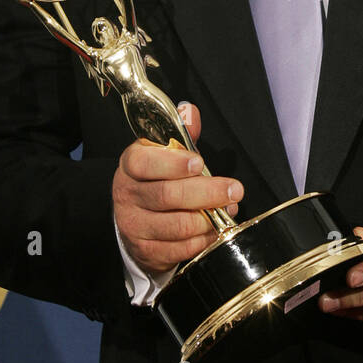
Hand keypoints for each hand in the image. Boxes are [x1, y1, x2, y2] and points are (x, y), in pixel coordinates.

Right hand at [111, 102, 242, 274]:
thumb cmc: (157, 180)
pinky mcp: (146, 251)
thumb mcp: (165, 154)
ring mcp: (135, 226)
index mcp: (131, 165)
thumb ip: (181, 135)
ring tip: (228, 209)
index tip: (199, 163)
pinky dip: (204, 240)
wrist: (136, 221)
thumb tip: (191, 111)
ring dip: (209, 219)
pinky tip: (215, 230)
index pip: (144, 162)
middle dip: (207, 192)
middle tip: (234, 190)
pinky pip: (181, 249)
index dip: (173, 163)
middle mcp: (128, 195)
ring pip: (178, 225)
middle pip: (167, 195)